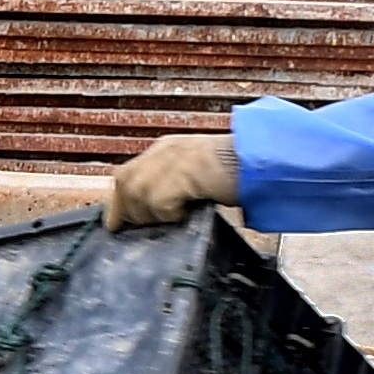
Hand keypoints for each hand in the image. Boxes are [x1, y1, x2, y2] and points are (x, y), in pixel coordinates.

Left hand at [103, 131, 240, 231]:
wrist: (259, 161)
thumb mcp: (196, 173)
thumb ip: (173, 185)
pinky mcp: (182, 173)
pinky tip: (187, 211)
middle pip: (126, 183)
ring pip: (140, 196)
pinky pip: (160, 202)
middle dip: (130, 210)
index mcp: (167, 148)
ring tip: (177, 215)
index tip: (115, 224)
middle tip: (150, 224)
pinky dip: (170, 213)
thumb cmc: (236, 172)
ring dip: (155, 214)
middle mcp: (165, 151)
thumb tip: (149, 211)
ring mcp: (173, 160)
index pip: (127, 174)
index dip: (119, 201)